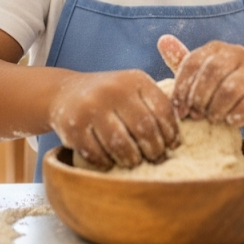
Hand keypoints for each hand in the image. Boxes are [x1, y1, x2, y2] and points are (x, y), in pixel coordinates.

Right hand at [49, 69, 179, 169]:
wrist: (66, 92)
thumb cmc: (110, 97)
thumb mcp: (133, 89)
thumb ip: (154, 106)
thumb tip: (176, 141)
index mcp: (134, 80)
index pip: (163, 109)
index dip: (171, 133)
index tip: (171, 146)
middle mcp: (113, 90)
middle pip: (144, 128)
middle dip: (154, 150)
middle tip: (155, 159)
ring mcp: (91, 108)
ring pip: (121, 144)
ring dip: (132, 159)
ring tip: (134, 162)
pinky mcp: (73, 127)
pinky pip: (97, 154)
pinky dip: (107, 163)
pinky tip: (111, 162)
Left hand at [157, 34, 243, 132]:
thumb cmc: (221, 88)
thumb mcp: (201, 75)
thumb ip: (182, 61)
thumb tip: (162, 41)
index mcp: (217, 49)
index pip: (193, 62)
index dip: (183, 87)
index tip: (179, 108)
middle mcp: (238, 54)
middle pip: (212, 72)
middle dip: (199, 97)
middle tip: (195, 115)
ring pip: (230, 89)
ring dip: (216, 108)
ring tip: (212, 119)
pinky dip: (235, 116)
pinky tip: (230, 121)